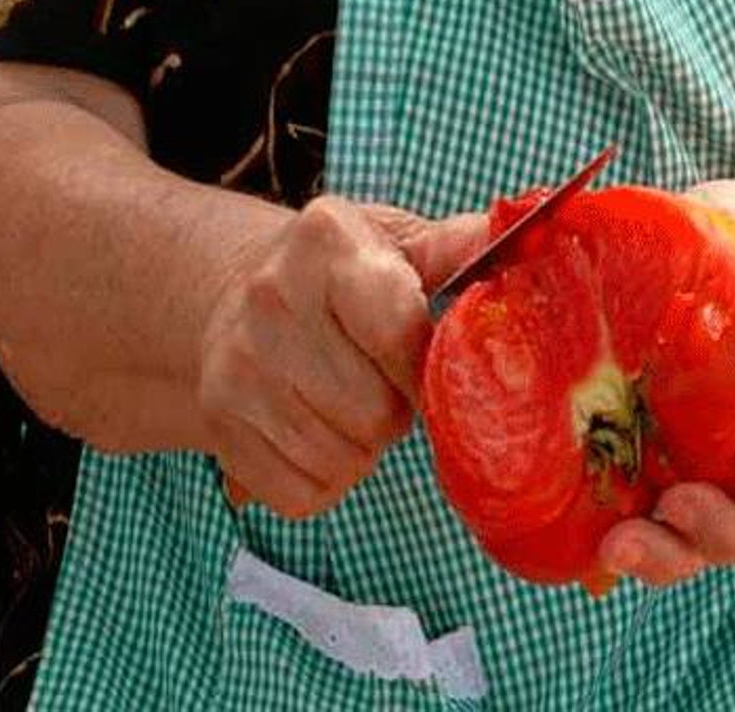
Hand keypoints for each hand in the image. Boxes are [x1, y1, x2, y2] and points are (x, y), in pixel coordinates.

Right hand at [198, 197, 485, 518]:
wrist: (237, 293)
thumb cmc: (340, 274)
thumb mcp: (397, 243)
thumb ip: (459, 248)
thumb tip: (517, 238)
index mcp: (326, 242)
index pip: (396, 332)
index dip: (425, 368)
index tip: (429, 367)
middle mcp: (270, 298)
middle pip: (373, 411)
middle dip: (394, 410)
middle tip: (382, 384)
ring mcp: (235, 364)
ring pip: (340, 458)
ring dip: (362, 449)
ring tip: (348, 405)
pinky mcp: (217, 421)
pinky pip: (301, 494)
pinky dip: (324, 481)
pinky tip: (317, 434)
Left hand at [598, 180, 734, 585]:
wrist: (715, 283)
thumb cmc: (717, 256)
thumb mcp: (713, 226)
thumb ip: (675, 219)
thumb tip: (554, 202)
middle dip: (724, 530)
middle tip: (674, 509)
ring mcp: (720, 476)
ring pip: (717, 541)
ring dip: (675, 555)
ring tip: (618, 547)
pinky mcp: (668, 489)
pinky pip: (660, 533)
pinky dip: (635, 546)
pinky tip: (587, 543)